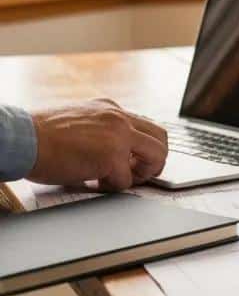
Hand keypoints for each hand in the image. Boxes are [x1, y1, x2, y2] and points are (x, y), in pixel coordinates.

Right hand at [27, 99, 168, 190]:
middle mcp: (118, 118)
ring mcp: (118, 135)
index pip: (144, 125)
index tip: (136, 160)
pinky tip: (95, 183)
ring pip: (156, 155)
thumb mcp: (77, 122)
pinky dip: (113, 187)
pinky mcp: (111, 155)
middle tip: (141, 174)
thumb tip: (114, 153)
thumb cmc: (38, 136)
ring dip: (144, 173)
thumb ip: (100, 131)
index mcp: (109, 108)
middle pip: (160, 137)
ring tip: (122, 180)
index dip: (144, 146)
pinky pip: (126, 179)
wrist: (20, 139)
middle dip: (156, 159)